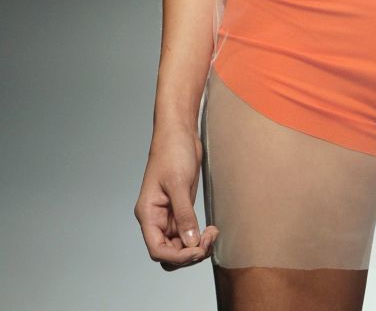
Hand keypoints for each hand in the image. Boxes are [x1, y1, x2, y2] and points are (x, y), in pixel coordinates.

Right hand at [134, 123, 218, 269]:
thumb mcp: (178, 183)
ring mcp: (170, 215)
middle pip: (169, 253)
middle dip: (189, 253)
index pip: (157, 249)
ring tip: (213, 234)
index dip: (177, 256)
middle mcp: (157, 218)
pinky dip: (199, 237)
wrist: (180, 132)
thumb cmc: (172, 152)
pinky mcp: (182, 210)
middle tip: (209, 240)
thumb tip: (191, 242)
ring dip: (196, 247)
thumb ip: (184, 214)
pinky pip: (188, 233)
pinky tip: (211, 230)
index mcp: (148, 214)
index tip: (197, 250)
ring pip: (180, 246)